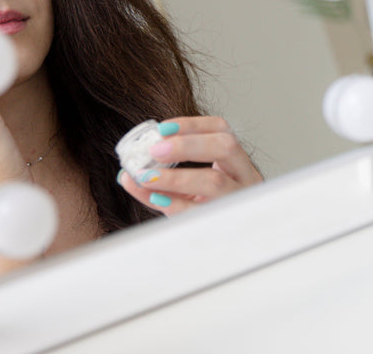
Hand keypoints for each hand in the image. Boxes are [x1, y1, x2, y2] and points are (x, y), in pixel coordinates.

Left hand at [118, 116, 262, 215]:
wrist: (233, 247)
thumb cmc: (207, 212)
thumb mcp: (191, 190)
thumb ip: (164, 178)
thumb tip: (128, 175)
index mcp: (237, 161)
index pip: (221, 129)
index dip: (192, 125)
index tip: (161, 129)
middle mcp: (245, 177)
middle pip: (225, 147)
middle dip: (187, 146)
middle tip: (155, 151)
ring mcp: (239, 200)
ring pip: (214, 181)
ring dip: (175, 177)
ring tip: (147, 177)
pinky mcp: (227, 223)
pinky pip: (199, 213)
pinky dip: (175, 205)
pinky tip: (156, 200)